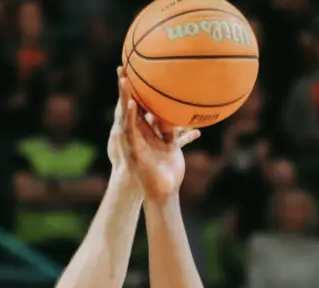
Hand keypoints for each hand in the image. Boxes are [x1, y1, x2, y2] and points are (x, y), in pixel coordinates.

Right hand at [119, 74, 200, 201]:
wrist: (163, 189)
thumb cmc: (169, 170)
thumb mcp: (174, 146)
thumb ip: (180, 135)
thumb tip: (196, 127)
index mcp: (146, 129)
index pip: (139, 103)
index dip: (136, 88)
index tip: (134, 70)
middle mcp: (138, 131)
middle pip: (130, 103)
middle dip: (126, 86)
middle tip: (122, 67)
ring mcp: (134, 138)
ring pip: (127, 113)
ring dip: (125, 96)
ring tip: (123, 78)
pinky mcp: (133, 147)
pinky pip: (131, 129)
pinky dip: (131, 117)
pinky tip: (131, 105)